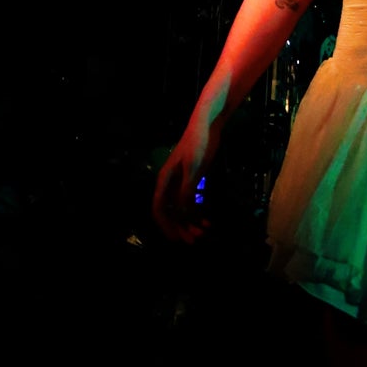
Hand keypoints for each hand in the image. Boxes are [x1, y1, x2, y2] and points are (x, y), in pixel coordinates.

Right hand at [152, 126, 216, 245]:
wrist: (207, 126)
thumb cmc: (198, 144)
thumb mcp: (193, 168)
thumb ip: (186, 190)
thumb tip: (181, 212)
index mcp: (165, 180)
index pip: (159, 207)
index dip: (166, 224)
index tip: (176, 238)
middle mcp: (170, 184)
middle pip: (170, 212)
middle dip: (181, 227)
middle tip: (194, 240)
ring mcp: (180, 183)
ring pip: (181, 209)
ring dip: (190, 222)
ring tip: (203, 232)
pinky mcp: (192, 180)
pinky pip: (191, 202)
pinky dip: (197, 212)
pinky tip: (207, 221)